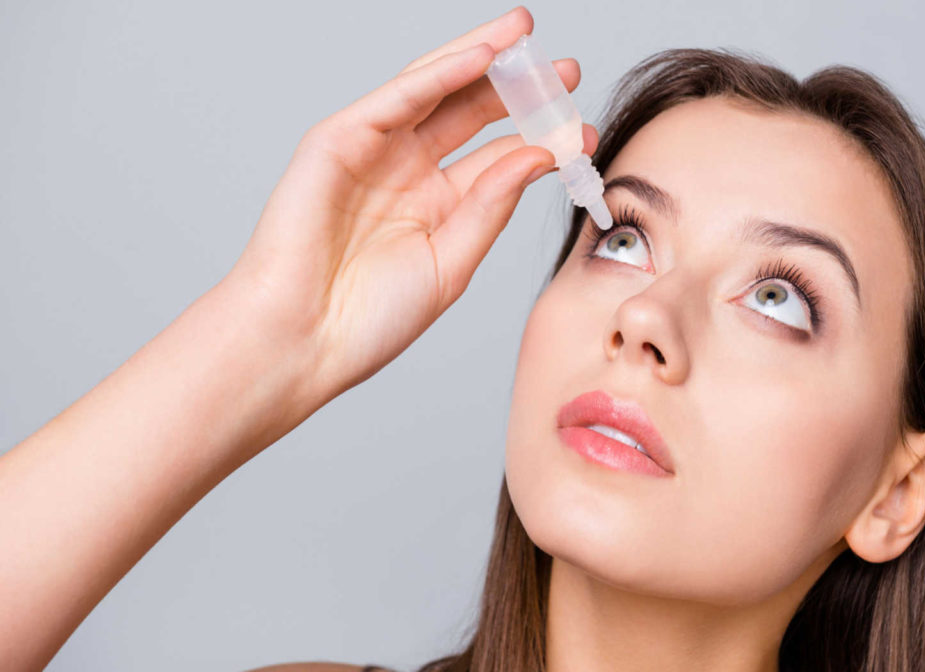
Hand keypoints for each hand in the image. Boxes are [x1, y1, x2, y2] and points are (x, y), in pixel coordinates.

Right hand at [223, 6, 597, 404]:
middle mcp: (406, 170)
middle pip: (468, 111)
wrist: (302, 342)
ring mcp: (372, 151)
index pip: (496, 156)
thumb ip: (491, 206)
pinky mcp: (337, 140)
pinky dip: (437, 74)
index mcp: (436, 204)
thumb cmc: (370, 318)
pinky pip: (396, 97)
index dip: (540, 138)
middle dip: (515, 86)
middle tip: (564, 70)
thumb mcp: (452, 262)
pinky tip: (479, 56)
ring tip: (524, 34)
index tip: (582, 131)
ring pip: (433, 89)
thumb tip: (539, 156)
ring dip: (479, 58)